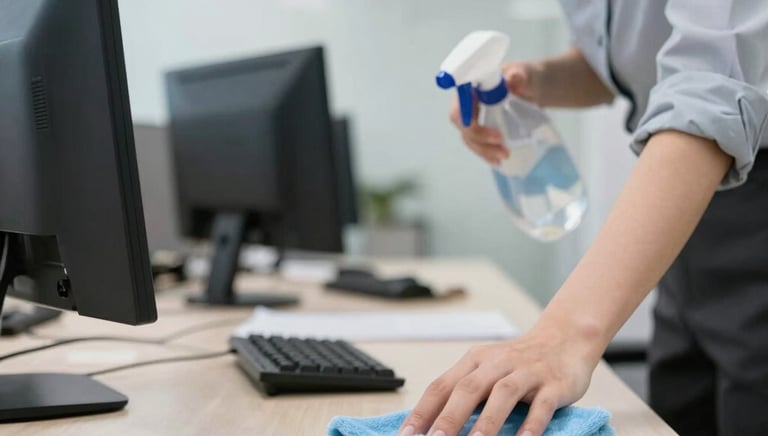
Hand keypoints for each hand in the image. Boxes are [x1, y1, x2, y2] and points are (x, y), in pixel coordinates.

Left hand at [398, 327, 597, 435]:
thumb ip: (462, 392)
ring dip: (486, 422)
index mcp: (474, 362)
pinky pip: (541, 405)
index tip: (406, 435)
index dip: (422, 411)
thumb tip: (430, 423)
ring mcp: (526, 372)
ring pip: (502, 395)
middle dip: (449, 418)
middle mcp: (497, 364)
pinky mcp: (553, 384)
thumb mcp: (486, 369)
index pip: (441, 386)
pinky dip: (531, 425)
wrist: (565, 338)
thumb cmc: (519, 361)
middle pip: (468, 389)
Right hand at [449, 61, 542, 164]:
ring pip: (469, 137)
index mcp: (472, 86)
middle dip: (478, 137)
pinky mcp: (480, 130)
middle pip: (462, 123)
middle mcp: (467, 102)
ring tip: (504, 155)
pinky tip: (496, 162)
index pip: (460, 102)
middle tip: (500, 142)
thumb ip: (520, 76)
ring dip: (483, 150)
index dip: (464, 114)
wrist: (530, 88)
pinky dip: (486, 154)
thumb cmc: (525, 77)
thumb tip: (512, 79)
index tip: (476, 122)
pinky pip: (477, 144)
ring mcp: (472, 117)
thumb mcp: (526, 74)